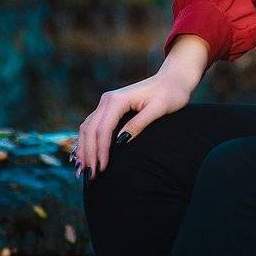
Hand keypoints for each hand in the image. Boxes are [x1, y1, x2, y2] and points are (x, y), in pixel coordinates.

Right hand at [72, 70, 194, 179]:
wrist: (172, 79)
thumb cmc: (170, 93)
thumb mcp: (159, 109)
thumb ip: (139, 123)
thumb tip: (121, 141)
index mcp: (117, 100)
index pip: (103, 129)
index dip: (101, 150)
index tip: (102, 168)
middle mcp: (107, 100)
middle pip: (90, 130)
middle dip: (88, 154)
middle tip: (90, 175)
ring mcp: (106, 103)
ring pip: (87, 128)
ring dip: (84, 149)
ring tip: (83, 170)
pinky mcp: (109, 108)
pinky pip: (92, 126)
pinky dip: (86, 141)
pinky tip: (84, 155)